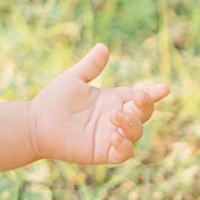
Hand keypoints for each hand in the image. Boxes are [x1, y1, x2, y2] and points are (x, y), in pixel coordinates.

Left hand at [29, 46, 169, 166]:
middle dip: (146, 105)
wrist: (35, 123)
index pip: (140, 97)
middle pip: (144, 114)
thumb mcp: (74, 79)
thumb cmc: (53, 100)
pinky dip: (124, 145)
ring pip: (137, 133)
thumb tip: (103, 47)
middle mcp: (116, 118)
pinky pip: (123, 153)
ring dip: (132, 124)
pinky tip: (114, 136)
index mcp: (113, 100)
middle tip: (139, 96)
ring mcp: (111, 136)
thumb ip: (90, 66)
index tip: (165, 88)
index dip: (154, 94)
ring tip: (113, 115)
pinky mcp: (102, 153)